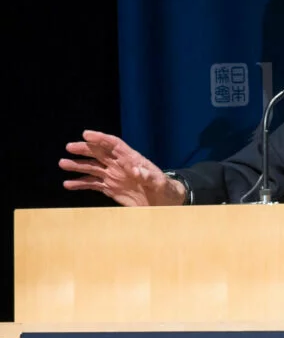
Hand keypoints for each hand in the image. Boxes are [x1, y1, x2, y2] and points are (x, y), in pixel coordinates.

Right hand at [60, 130, 185, 206]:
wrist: (165, 202)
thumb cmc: (165, 189)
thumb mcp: (160, 183)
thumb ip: (149, 176)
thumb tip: (136, 170)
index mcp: (132, 159)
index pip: (114, 144)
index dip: (100, 138)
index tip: (86, 134)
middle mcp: (120, 165)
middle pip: (99, 153)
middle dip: (85, 149)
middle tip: (70, 147)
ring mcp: (114, 176)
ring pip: (93, 168)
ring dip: (78, 166)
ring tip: (63, 163)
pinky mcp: (111, 189)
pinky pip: (93, 184)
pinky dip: (80, 184)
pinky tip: (68, 184)